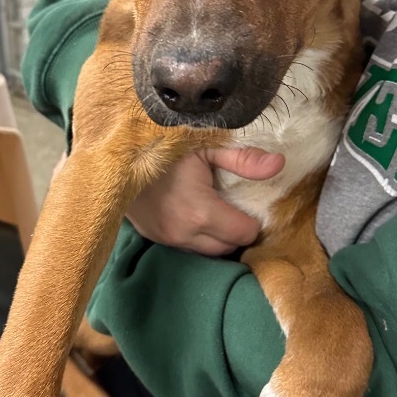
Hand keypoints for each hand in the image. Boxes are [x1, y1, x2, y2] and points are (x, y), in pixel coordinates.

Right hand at [126, 147, 284, 255]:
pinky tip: (193, 215)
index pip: (244, 233)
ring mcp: (166, 238)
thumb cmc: (163, 144)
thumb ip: (243, 159)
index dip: (252, 220)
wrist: (116, 152)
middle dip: (236, 231)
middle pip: (228, 248)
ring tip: (216, 212)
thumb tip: (280, 165)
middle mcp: (184, 233)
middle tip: (235, 207)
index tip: (249, 203)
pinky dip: (195, 237)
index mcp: (200, 212)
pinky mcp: (153, 238)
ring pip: (206, 252)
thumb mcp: (205, 145)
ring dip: (216, 238)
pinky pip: (186, 247)